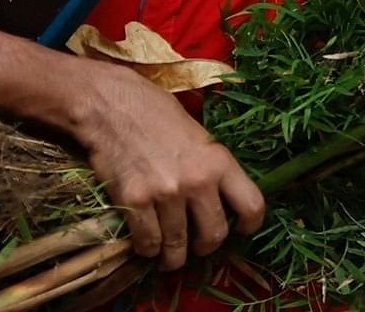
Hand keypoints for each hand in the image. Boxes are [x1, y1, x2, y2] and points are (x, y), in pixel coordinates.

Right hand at [67, 61, 263, 272]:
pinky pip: (148, 242)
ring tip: (170, 256)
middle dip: (206, 247)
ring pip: (178, 246)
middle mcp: (198, 181)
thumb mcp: (199, 136)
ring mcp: (166, 194)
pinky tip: (147, 245)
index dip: (250, 224)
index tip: (241, 230)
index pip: (252, 204)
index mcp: (220, 161)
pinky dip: (148, 250)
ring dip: (174, 257)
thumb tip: (220, 199)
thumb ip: (212, 168)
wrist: (113, 107)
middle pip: (214, 234)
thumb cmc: (156, 115)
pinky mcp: (135, 202)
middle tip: (197, 246)